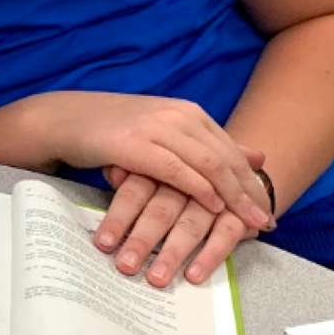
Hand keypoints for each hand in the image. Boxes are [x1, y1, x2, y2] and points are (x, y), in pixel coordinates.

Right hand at [37, 92, 271, 225]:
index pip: (231, 149)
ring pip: (208, 163)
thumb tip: (257, 154)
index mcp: (187, 112)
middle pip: (226, 157)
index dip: (252, 181)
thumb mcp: (165, 131)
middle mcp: (178, 115)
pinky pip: (177, 169)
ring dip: (232, 196)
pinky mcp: (136, 144)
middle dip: (248, 192)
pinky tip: (212, 207)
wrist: (66, 119)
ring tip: (247, 222)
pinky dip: (199, 189)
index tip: (267, 208)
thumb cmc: (114, 130)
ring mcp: (157, 128)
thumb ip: (207, 143)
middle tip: (265, 221)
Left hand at [95, 169, 256, 287]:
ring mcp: (217, 197)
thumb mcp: (150, 165)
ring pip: (191, 224)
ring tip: (156, 278)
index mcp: (162, 165)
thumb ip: (128, 170)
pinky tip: (193, 275)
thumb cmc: (177, 175)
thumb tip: (110, 174)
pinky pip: (226, 235)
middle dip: (142, 240)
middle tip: (126, 266)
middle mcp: (189, 181)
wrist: (230, 169)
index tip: (103, 243)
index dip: (119, 217)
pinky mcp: (240, 213)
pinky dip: (210, 255)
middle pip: (162, 210)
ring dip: (173, 252)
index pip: (135, 190)